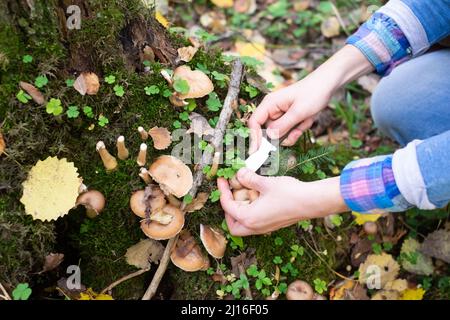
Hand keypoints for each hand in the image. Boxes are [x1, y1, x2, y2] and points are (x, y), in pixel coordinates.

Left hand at [218, 168, 347, 235]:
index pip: (227, 206)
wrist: (311, 202)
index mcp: (249, 218)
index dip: (222, 191)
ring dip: (240, 211)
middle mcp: (255, 227)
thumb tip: (239, 174)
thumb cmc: (289, 193)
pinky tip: (258, 196)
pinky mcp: (273, 225)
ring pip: (244, 225)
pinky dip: (251, 212)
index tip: (222, 180)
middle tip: (231, 193)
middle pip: (233, 225)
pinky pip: (255, 222)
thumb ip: (249, 179)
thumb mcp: (265, 183)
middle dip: (228, 210)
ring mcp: (265, 228)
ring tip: (245, 193)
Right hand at [248, 76, 331, 151]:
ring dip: (294, 132)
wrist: (327, 85)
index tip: (258, 151)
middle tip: (297, 131)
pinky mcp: (288, 119)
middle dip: (283, 135)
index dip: (255, 137)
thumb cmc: (313, 93)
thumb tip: (269, 137)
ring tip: (306, 121)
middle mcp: (272, 109)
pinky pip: (289, 132)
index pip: (254, 122)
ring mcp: (280, 115)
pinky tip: (307, 121)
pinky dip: (299, 130)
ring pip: (280, 134)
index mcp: (269, 104)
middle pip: (268, 131)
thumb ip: (283, 125)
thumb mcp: (299, 111)